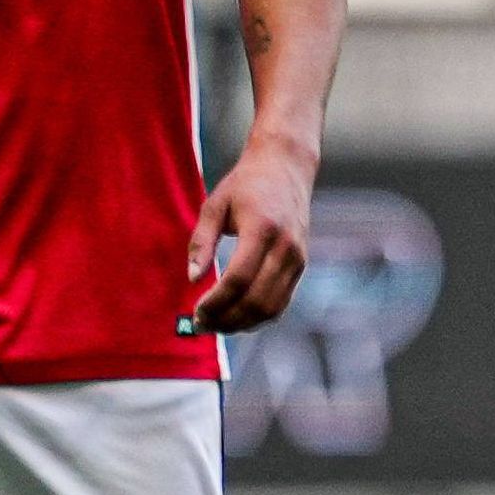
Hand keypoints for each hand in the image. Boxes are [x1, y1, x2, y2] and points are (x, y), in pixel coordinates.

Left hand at [187, 137, 312, 331]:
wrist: (286, 168)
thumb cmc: (246, 185)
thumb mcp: (215, 205)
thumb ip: (202, 241)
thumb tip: (193, 278)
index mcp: (262, 229)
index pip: (238, 279)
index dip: (215, 302)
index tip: (196, 312)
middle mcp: (285, 247)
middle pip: (256, 300)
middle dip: (226, 319)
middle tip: (201, 325)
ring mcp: (297, 258)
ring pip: (271, 307)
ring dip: (242, 323)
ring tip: (217, 325)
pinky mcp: (301, 264)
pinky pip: (282, 302)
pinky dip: (259, 317)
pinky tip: (238, 317)